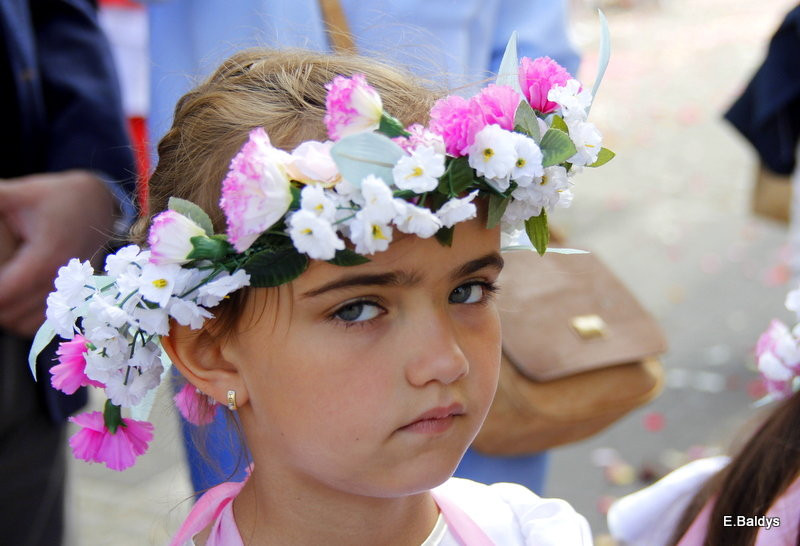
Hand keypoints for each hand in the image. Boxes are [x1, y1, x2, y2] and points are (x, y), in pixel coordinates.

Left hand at [0, 171, 117, 336]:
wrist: (98, 205)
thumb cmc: (58, 198)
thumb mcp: (19, 193)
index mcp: (49, 256)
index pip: (4, 294)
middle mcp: (64, 281)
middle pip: (10, 315)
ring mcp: (71, 294)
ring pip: (24, 325)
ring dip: (5, 314)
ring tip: (0, 293)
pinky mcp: (75, 300)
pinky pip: (41, 324)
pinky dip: (21, 320)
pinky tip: (13, 300)